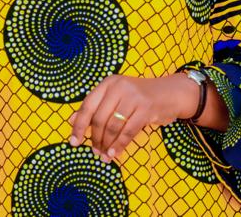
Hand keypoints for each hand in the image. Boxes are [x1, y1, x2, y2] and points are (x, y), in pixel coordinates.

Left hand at [68, 73, 197, 162]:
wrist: (170, 93)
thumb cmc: (139, 98)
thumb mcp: (116, 98)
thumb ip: (95, 108)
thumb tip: (70, 120)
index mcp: (108, 83)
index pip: (87, 106)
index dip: (78, 126)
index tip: (73, 142)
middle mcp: (119, 87)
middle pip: (99, 119)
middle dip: (95, 139)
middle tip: (94, 152)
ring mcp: (133, 96)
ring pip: (113, 127)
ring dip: (107, 145)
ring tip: (104, 156)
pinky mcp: (146, 108)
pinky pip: (128, 131)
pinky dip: (120, 145)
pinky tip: (115, 154)